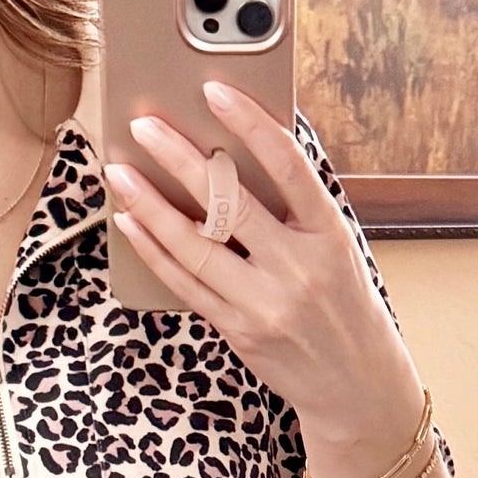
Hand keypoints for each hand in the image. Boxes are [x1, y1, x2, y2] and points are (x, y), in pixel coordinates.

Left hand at [105, 83, 424, 477]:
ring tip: (120, 172)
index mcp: (331, 235)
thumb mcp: (338, 250)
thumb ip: (295, 209)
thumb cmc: (345, 307)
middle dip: (181, 159)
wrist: (358, 388)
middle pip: (230, 203)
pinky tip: (131, 221)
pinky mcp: (239, 331)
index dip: (249, 124)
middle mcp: (299, 269)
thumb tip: (237, 152)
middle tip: (145, 125)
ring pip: (196, 245)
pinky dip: (154, 249)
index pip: (288, 166)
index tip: (214, 90)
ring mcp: (266, 304)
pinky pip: (185, 283)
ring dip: (150, 204)